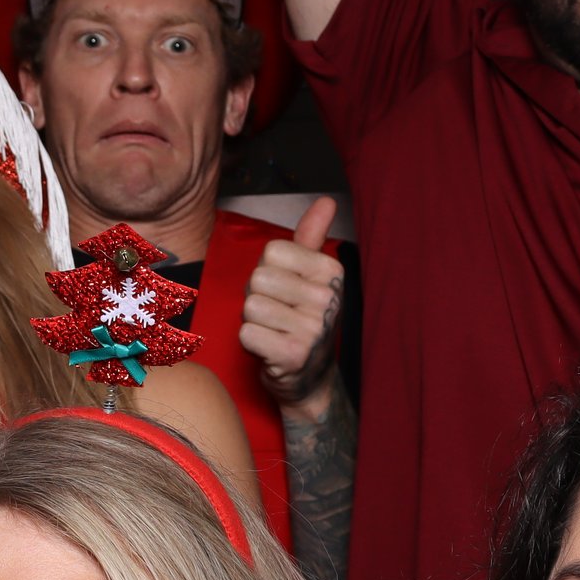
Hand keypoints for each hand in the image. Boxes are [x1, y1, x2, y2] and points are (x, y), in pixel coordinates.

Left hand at [239, 197, 344, 409]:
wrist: (309, 379)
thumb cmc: (301, 320)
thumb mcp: (310, 277)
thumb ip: (311, 237)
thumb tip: (327, 201)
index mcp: (331, 271)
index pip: (272, 252)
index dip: (267, 271)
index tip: (284, 292)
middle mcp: (328, 298)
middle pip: (258, 279)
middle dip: (257, 297)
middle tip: (276, 315)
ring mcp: (314, 327)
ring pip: (251, 306)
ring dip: (253, 321)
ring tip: (273, 331)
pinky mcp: (294, 354)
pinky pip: (247, 333)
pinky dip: (251, 343)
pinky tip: (269, 349)